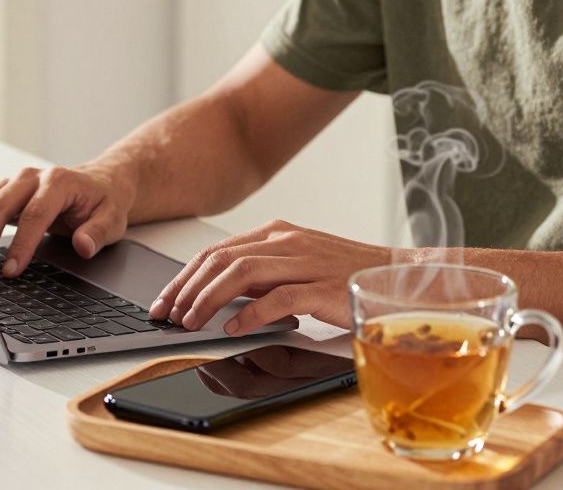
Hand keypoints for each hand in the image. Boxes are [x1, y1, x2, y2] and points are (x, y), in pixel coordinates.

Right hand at [0, 164, 135, 277]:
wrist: (97, 183)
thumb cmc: (102, 203)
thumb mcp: (113, 219)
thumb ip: (98, 233)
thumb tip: (83, 245)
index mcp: (57, 182)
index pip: (34, 214)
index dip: (21, 244)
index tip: (11, 270)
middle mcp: (29, 178)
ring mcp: (10, 182)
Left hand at [147, 220, 394, 335]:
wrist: (399, 277)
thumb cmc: (345, 275)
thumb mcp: (294, 266)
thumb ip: (259, 275)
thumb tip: (216, 295)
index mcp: (274, 232)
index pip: (214, 251)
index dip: (183, 277)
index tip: (164, 301)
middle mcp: (285, 240)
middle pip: (219, 259)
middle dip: (185, 289)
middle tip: (168, 315)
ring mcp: (304, 260)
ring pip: (240, 273)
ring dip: (208, 299)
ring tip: (191, 322)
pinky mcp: (322, 286)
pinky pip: (277, 297)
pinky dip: (249, 314)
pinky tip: (232, 329)